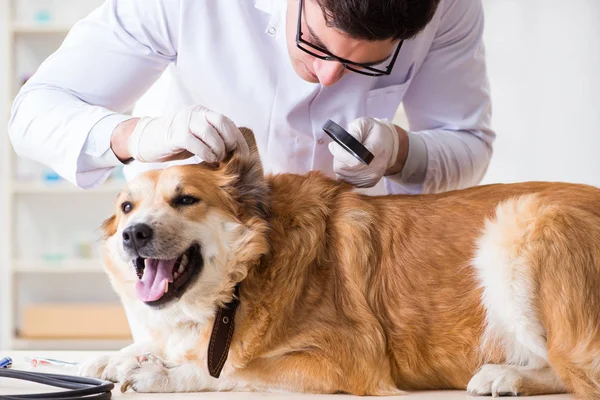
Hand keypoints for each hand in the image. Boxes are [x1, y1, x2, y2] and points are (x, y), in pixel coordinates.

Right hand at [126, 105, 244, 162]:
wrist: (147, 140)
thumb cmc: (177, 142)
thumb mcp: (199, 137)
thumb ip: (215, 138)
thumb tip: (237, 152)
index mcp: (203, 113)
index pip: (227, 122)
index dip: (237, 138)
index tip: (243, 154)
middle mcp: (195, 113)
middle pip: (222, 122)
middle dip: (229, 141)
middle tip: (227, 156)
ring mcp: (184, 122)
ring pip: (210, 133)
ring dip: (218, 149)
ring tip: (216, 159)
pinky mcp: (175, 134)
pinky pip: (195, 143)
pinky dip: (205, 153)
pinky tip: (207, 159)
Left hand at [328, 117, 407, 187]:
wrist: (389, 145)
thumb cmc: (374, 132)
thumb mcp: (364, 124)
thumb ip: (351, 133)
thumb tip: (334, 146)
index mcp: (376, 150)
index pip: (354, 160)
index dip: (340, 153)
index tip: (336, 144)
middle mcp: (376, 168)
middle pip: (345, 168)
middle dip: (338, 157)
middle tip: (343, 149)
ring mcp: (372, 178)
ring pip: (342, 175)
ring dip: (340, 164)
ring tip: (348, 155)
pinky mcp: (368, 184)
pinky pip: (346, 180)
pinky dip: (344, 172)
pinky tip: (350, 163)